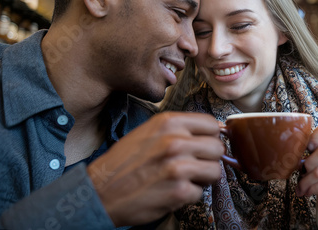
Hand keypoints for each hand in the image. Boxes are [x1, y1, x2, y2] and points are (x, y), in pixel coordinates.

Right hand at [87, 111, 223, 226]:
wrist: (99, 192)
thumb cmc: (124, 163)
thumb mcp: (149, 132)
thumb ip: (178, 129)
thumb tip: (211, 129)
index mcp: (168, 122)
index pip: (211, 123)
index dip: (210, 136)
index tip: (204, 144)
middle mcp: (175, 141)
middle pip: (218, 147)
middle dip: (209, 158)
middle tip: (194, 164)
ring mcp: (178, 166)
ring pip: (215, 170)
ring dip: (203, 177)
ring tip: (185, 178)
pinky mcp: (179, 191)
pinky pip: (201, 192)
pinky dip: (189, 195)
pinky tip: (172, 191)